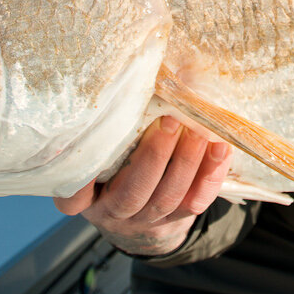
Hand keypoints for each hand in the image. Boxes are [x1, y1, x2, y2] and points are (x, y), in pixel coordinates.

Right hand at [53, 116, 231, 256]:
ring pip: (167, 197)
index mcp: (87, 197)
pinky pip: (195, 202)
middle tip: (169, 121)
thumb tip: (155, 73)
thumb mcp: (107, 150)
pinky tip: (220, 149)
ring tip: (199, 131)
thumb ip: (116, 124)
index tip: (84, 151)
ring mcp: (146, 220)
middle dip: (153, 157)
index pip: (73, 197)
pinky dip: (210, 175)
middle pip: (133, 192)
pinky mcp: (175, 220)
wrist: (140, 214)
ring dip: (186, 162)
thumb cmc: (119, 165)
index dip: (78, 183)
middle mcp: (113, 212)